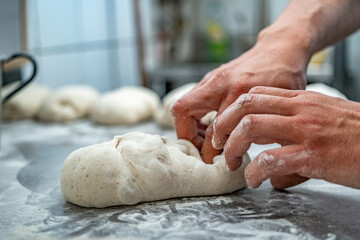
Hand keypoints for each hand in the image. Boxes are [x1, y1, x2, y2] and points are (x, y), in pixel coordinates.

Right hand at [172, 35, 308, 162]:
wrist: (279, 48)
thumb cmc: (284, 75)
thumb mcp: (283, 104)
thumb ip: (263, 127)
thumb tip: (242, 149)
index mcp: (240, 92)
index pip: (216, 130)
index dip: (216, 152)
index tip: (224, 162)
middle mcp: (220, 84)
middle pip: (184, 112)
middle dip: (191, 138)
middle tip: (205, 153)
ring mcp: (212, 79)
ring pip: (182, 106)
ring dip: (189, 128)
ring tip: (205, 141)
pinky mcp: (210, 78)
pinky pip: (190, 101)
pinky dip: (195, 117)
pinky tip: (210, 126)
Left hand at [212, 86, 359, 188]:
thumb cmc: (357, 134)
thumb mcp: (324, 118)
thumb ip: (295, 128)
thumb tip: (273, 163)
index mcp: (302, 100)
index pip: (255, 95)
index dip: (232, 111)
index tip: (225, 128)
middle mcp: (300, 110)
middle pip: (245, 106)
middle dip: (223, 125)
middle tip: (218, 143)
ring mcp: (306, 131)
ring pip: (251, 127)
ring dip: (233, 147)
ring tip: (231, 162)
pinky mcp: (313, 155)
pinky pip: (271, 160)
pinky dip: (255, 171)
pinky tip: (255, 180)